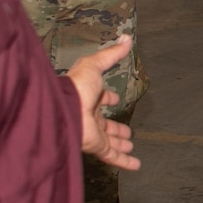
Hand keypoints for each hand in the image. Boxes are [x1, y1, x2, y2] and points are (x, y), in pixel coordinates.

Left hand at [65, 36, 139, 170]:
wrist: (65, 108)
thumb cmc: (76, 86)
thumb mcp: (95, 64)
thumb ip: (111, 54)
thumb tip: (126, 38)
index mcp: (89, 96)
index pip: (100, 98)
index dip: (108, 98)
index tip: (115, 98)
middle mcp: (90, 115)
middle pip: (106, 123)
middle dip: (116, 127)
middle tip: (127, 131)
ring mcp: (93, 132)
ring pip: (110, 141)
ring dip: (120, 144)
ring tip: (131, 146)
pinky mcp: (96, 146)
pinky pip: (112, 156)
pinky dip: (124, 161)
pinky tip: (136, 165)